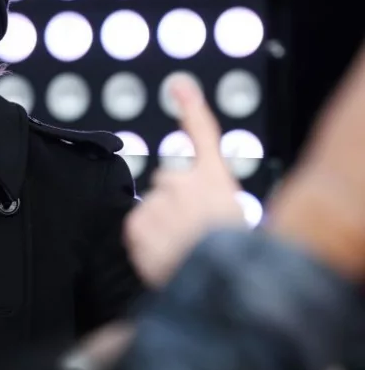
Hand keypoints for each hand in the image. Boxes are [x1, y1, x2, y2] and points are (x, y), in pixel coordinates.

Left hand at [123, 78, 245, 288]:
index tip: (178, 85)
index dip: (191, 107)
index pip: (203, 135)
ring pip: (152, 208)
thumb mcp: (233, 220)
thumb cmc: (232, 256)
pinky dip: (146, 242)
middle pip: (166, 183)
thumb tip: (190, 199)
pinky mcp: (137, 223)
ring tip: (182, 249)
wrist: (219, 284)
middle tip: (192, 232)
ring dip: (161, 225)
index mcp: (216, 180)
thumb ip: (209, 204)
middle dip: (173, 202)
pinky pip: (136, 229)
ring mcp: (159, 202)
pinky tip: (165, 255)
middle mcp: (185, 184)